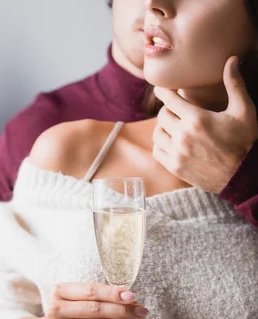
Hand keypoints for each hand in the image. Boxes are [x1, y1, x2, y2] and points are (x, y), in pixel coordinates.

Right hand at [45, 282, 148, 318]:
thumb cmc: (71, 313)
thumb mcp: (78, 300)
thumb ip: (99, 297)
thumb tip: (131, 301)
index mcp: (60, 292)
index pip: (91, 291)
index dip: (113, 294)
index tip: (132, 297)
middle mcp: (56, 309)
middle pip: (95, 309)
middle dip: (122, 311)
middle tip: (142, 313)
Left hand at [152, 56, 257, 193]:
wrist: (242, 175)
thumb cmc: (245, 141)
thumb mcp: (243, 110)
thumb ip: (234, 84)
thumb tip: (231, 59)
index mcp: (197, 119)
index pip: (169, 99)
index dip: (163, 92)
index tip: (161, 89)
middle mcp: (183, 136)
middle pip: (162, 115)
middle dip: (167, 109)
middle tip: (174, 109)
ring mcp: (177, 153)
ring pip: (157, 133)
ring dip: (162, 127)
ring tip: (172, 125)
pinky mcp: (175, 167)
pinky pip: (157, 151)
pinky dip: (160, 144)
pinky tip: (169, 141)